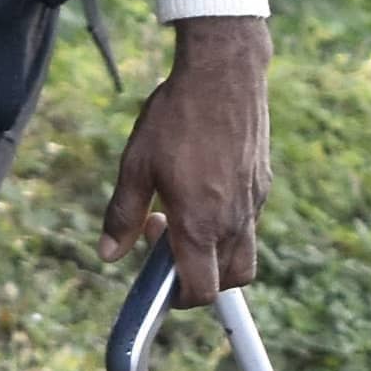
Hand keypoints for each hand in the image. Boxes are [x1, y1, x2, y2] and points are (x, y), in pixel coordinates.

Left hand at [105, 16, 274, 300]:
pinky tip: (203, 187)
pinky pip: (250, 221)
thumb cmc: (176, 116)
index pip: (202, 291)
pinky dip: (228, 224)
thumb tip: (108, 254)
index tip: (158, 280)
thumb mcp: (136, 165)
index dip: (179, 299)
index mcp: (200, 224)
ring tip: (184, 216)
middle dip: (200, 278)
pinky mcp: (262, 182)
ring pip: (244, 253)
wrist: (224, 71)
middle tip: (167, 245)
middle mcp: (234, 220)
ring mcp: (253, 202)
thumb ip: (122, 215)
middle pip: (230, 280)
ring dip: (216, 252)